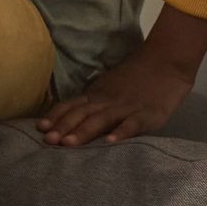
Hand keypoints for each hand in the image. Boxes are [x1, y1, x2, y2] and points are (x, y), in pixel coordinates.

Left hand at [38, 45, 197, 145]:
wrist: (167, 60)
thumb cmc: (136, 77)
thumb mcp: (109, 86)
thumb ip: (92, 100)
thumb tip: (68, 117)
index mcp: (97, 94)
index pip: (71, 106)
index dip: (55, 116)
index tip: (39, 129)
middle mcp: (107, 100)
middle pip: (81, 114)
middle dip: (63, 127)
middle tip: (47, 141)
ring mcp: (127, 107)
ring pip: (101, 119)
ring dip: (83, 132)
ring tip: (68, 144)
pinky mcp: (148, 114)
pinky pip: (132, 124)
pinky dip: (121, 132)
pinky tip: (110, 142)